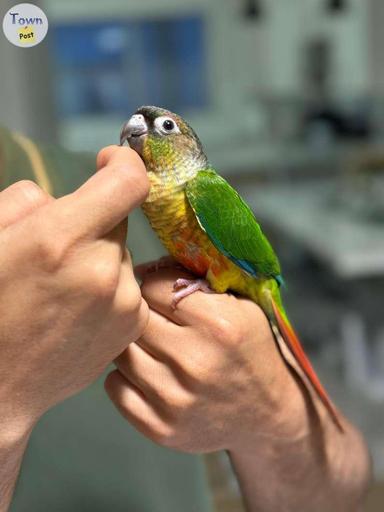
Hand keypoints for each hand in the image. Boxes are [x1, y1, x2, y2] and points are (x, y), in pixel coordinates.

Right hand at [0, 146, 148, 430]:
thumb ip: (25, 202)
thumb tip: (58, 200)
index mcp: (60, 239)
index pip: (128, 182)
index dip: (123, 161)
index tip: (107, 161)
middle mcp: (102, 269)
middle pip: (117, 220)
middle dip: (91, 223)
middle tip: (58, 250)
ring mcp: (123, 302)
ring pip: (120, 255)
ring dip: (99, 258)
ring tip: (62, 290)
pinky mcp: (132, 326)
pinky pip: (128, 285)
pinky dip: (109, 287)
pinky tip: (76, 310)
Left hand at [105, 266, 305, 452]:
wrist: (267, 415)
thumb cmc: (251, 352)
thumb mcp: (242, 306)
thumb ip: (198, 282)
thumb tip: (144, 267)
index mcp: (217, 324)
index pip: (154, 286)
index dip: (154, 284)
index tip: (159, 291)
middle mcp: (195, 361)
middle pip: (136, 318)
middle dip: (142, 312)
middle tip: (154, 317)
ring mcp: (176, 399)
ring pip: (121, 352)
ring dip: (132, 344)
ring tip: (152, 345)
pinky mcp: (161, 428)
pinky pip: (114, 388)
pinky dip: (124, 377)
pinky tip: (146, 373)